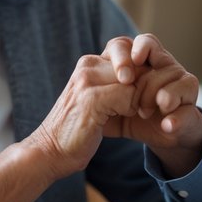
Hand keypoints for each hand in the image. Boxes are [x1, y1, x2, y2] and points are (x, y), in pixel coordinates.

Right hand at [28, 53, 141, 179]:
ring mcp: (88, 79)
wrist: (50, 151)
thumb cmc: (80, 128)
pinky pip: (129, 95)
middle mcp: (88, 64)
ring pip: (136, 78)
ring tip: (130, 113)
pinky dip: (131, 109)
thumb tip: (151, 76)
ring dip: (139, 99)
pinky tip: (118, 119)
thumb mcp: (100, 98)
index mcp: (91, 62)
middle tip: (141, 105)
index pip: (130, 50)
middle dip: (146, 84)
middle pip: (136, 62)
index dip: (144, 72)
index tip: (141, 94)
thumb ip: (118, 83)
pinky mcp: (91, 97)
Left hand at [101, 33, 201, 174]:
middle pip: (151, 55)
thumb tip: (83, 85)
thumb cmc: (127, 117)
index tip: (123, 77)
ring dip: (155, 97)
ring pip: (169, 74)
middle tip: (133, 104)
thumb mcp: (107, 106)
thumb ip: (99, 93)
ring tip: (145, 114)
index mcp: (138, 61)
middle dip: (140, 82)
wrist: (158, 136)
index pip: (132, 44)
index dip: (127, 55)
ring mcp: (178, 77)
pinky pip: (185, 98)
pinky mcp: (190, 96)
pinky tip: (167, 125)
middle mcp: (161, 63)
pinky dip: (176, 115)